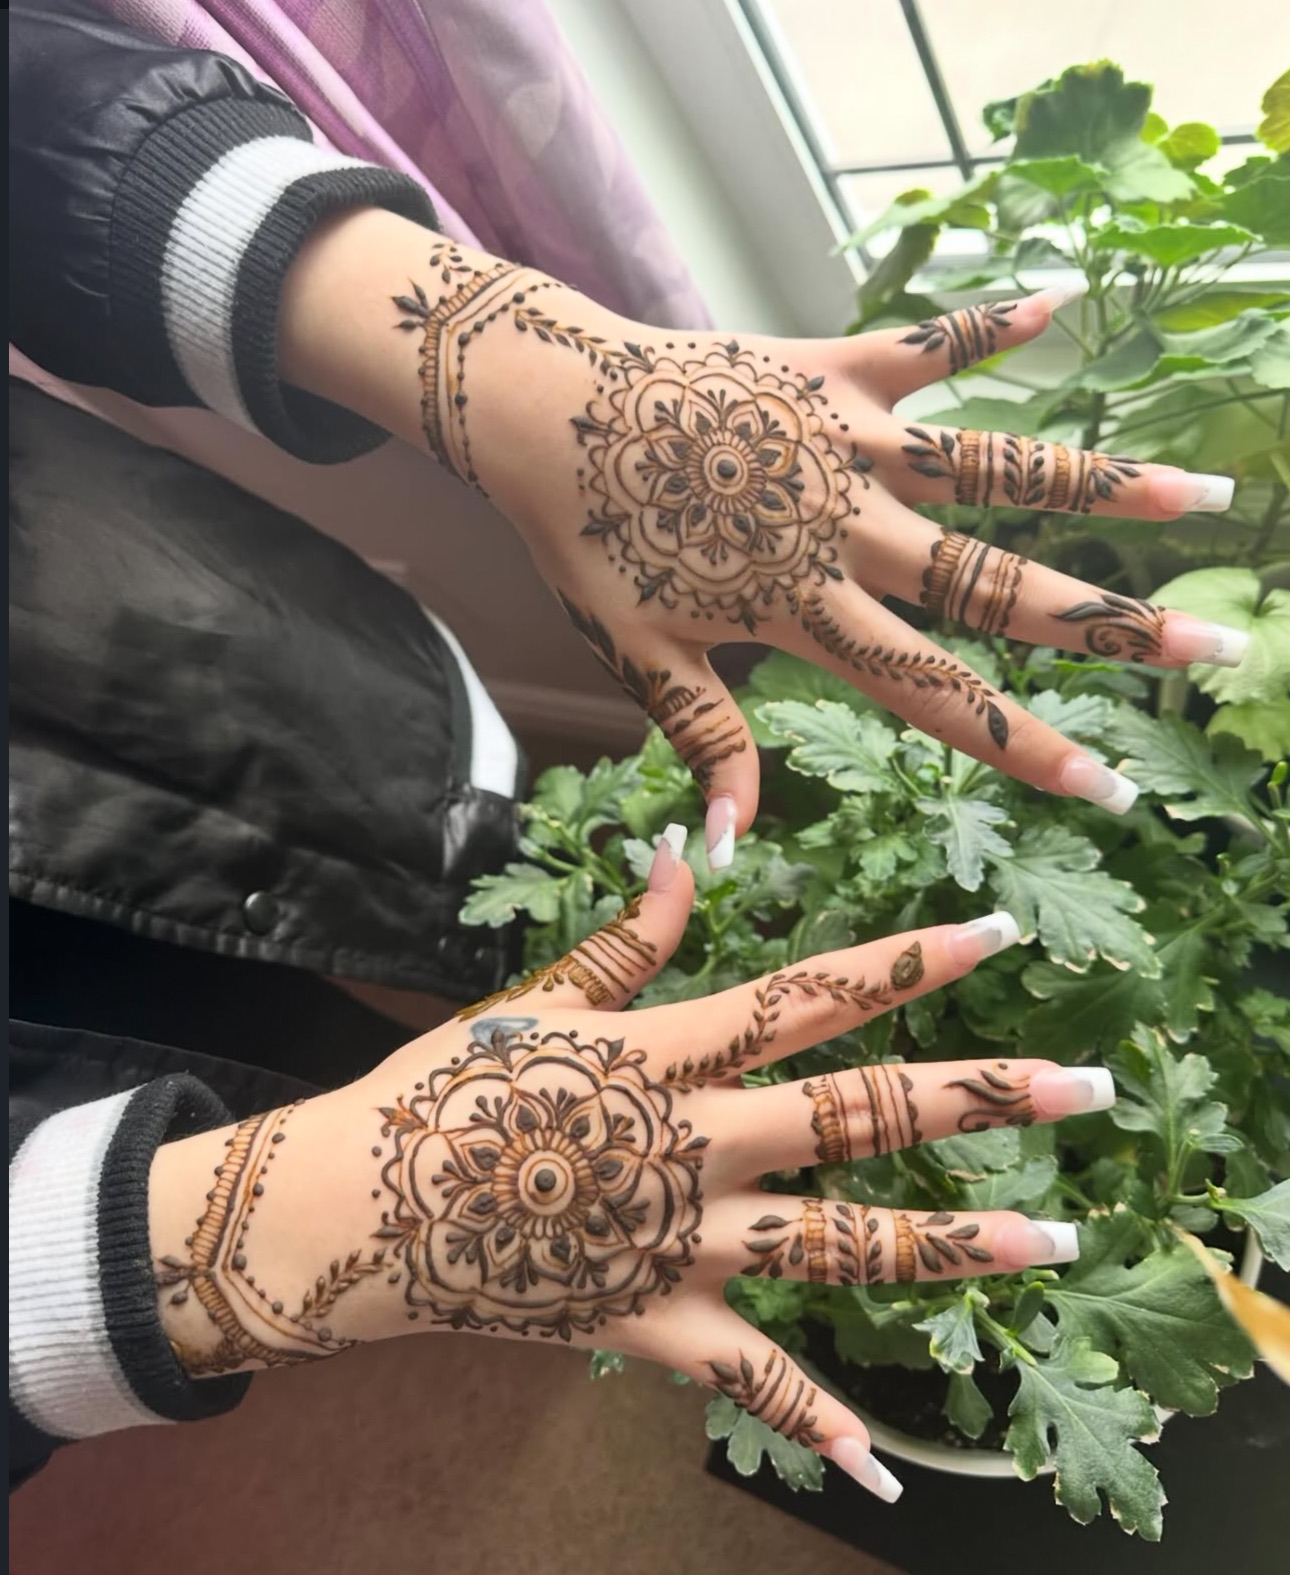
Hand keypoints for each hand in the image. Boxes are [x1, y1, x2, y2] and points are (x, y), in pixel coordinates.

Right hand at [151, 830, 1115, 1501]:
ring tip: (1050, 1241)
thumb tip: (688, 851)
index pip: (809, 996)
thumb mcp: (537, 998)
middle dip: (978, 1098)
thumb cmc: (442, 1089)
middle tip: (1085, 1088)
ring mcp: (680, 1240)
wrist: (358, 1207)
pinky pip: (745, 1375)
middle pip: (857, 1114)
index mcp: (667, 1053)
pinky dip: (809, 1418)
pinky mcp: (651, 1320)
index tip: (993, 933)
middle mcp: (695, 1143)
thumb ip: (630, 937)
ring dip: (949, 1245)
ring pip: (838, 1243)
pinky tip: (883, 1458)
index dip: (905, 962)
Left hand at [281, 211, 1245, 867]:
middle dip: (1108, 628)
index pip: (935, 695)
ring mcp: (848, 444)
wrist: (542, 408)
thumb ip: (705, 737)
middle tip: (1209, 646)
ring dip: (1097, 486)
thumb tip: (736, 843)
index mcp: (807, 610)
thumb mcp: (638, 653)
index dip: (1022, 746)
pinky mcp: (831, 369)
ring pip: (994, 469)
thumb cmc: (586, 538)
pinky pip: (925, 344)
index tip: (1103, 786)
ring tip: (1196, 497)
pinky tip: (1057, 298)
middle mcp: (849, 528)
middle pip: (999, 588)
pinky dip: (985, 324)